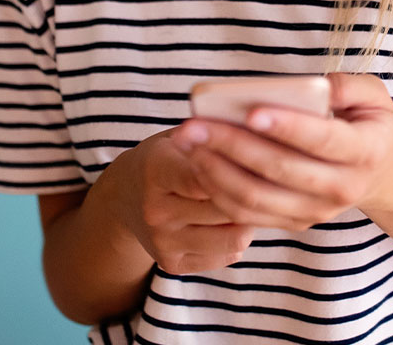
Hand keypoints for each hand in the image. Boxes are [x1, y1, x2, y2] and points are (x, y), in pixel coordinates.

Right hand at [119, 129, 256, 273]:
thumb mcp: (178, 136)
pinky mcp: (172, 264)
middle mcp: (155, 209)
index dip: (236, 167)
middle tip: (269, 182)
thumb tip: (257, 129)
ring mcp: (162, 241)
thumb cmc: (164, 157)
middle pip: (224, 207)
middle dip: (253, 194)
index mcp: (155, 169)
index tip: (256, 160)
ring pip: (232, 237)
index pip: (203, 173)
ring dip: (251, 219)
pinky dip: (239, 238)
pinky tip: (233, 220)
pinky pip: (227, 256)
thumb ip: (211, 135)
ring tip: (253, 201)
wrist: (123, 197)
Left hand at [170, 73, 392, 231]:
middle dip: (232, 145)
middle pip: (279, 170)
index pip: (321, 140)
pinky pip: (249, 214)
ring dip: (216, 170)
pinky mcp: (294, 221)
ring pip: (258, 197)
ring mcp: (316, 210)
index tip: (251, 111)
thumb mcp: (373, 94)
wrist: (378, 171)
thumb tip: (318, 86)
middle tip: (195, 124)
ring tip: (188, 142)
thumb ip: (349, 85)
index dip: (287, 127)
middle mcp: (341, 187)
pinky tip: (197, 162)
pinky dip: (219, 190)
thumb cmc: (366, 120)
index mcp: (364, 150)